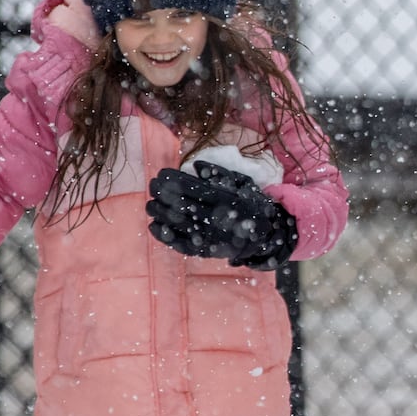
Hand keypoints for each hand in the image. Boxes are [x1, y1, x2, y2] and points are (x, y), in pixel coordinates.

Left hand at [146, 162, 297, 269]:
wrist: (266, 235)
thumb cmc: (251, 204)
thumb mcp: (243, 183)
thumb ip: (220, 174)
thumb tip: (196, 164)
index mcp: (226, 200)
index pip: (194, 188)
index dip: (175, 181)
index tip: (161, 174)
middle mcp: (217, 219)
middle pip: (183, 205)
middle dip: (164, 195)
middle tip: (152, 186)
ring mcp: (210, 237)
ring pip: (179, 224)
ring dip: (161, 214)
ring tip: (150, 204)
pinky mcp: (206, 251)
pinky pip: (182, 245)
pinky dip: (166, 236)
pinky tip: (154, 226)